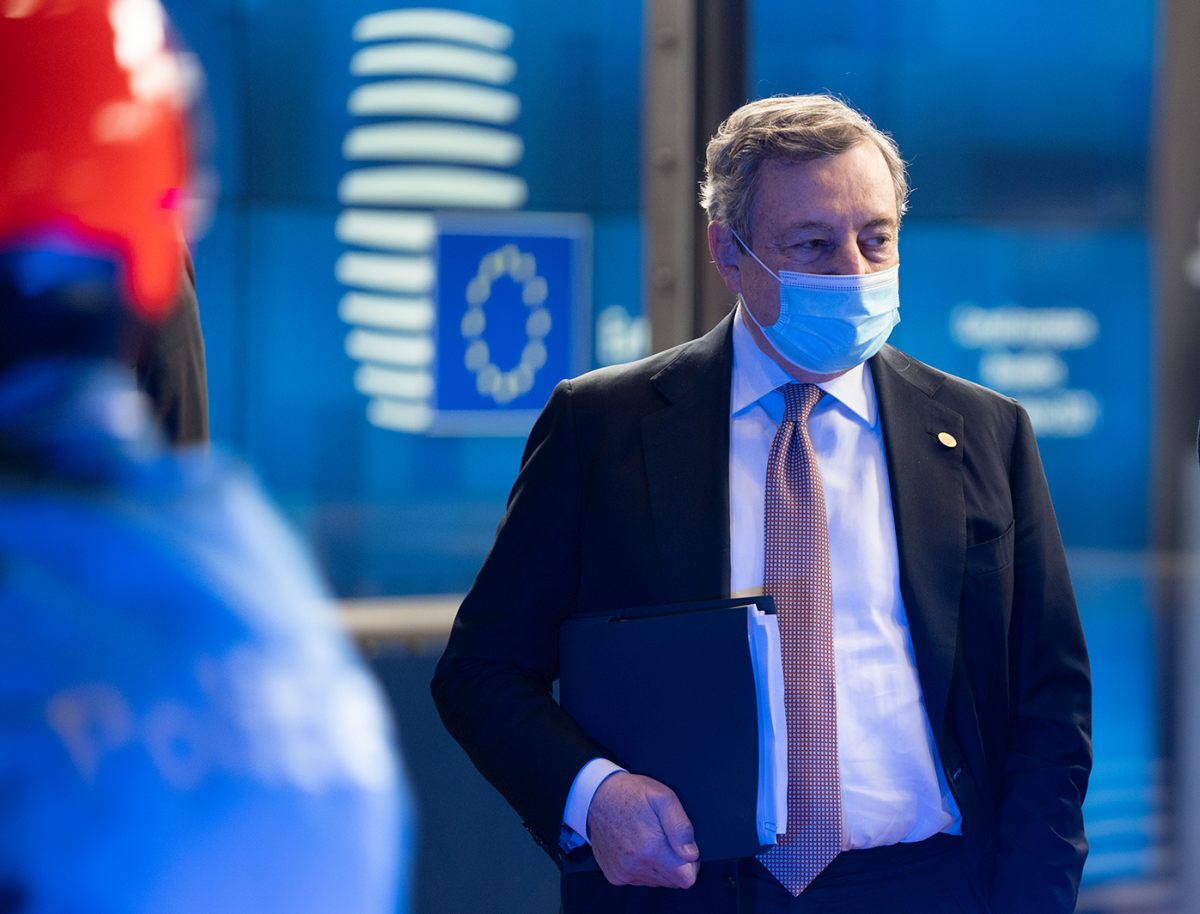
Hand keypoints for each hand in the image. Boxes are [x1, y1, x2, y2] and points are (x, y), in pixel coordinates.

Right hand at [586, 771, 699, 888]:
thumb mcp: (663, 798)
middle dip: (675, 865)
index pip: (686, 879)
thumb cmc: (632, 794)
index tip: (683, 848)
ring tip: (649, 840)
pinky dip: (642, 868)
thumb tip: (691, 854)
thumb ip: (680, 827)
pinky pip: (639, 880)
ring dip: (658, 867)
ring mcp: (623, 873)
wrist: (596, 796)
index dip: (691, 865)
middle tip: (665, 840)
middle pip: (672, 882)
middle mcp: (636, 866)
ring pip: (656, 882)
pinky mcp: (614, 875)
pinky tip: (636, 847)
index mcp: (652, 849)